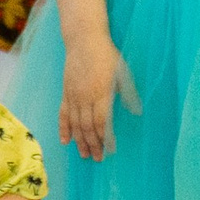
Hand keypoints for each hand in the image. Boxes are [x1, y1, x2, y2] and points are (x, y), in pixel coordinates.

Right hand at [59, 32, 133, 161]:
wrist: (84, 41)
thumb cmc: (107, 56)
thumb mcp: (122, 73)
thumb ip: (127, 93)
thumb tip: (136, 112)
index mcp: (102, 92)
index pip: (102, 121)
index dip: (105, 138)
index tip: (110, 150)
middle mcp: (85, 97)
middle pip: (87, 127)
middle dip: (93, 144)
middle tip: (97, 158)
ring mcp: (73, 95)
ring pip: (75, 124)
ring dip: (80, 141)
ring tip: (84, 155)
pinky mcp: (66, 93)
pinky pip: (63, 114)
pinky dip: (64, 129)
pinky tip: (66, 141)